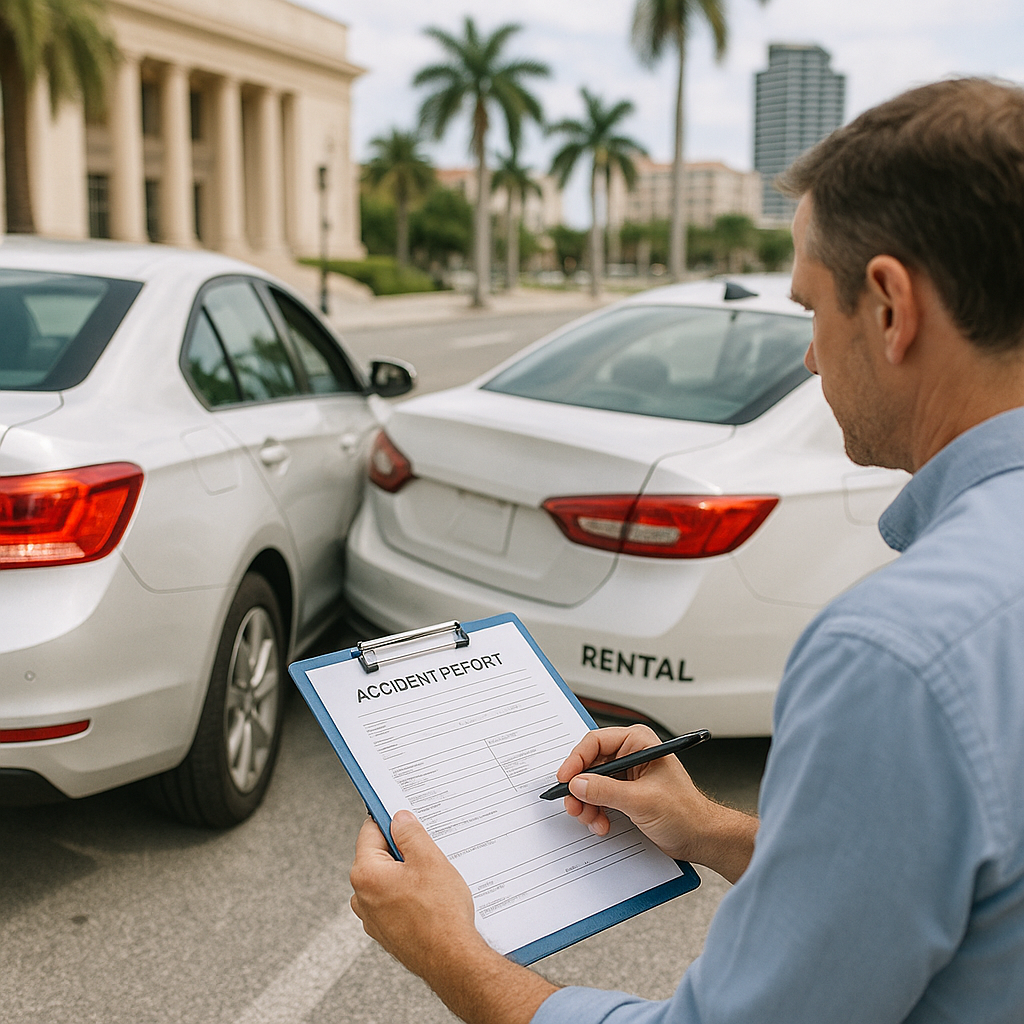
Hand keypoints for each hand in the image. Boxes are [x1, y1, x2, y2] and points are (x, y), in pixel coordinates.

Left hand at [349, 810, 486, 977]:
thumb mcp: (429, 859)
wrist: (452, 959)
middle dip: (401, 849)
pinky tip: (430, 897)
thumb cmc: (440, 914)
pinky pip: (393, 901)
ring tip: (431, 877)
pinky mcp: (386, 932)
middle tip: (426, 849)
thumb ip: (410, 833)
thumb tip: (399, 819)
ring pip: (387, 880)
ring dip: (405, 873)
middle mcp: (362, 897)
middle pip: (378, 856)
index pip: (370, 831)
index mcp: (366, 874)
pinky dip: (407, 894)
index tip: (401, 814)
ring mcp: (373, 918)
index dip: (389, 819)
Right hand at [557, 726, 757, 882]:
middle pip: (590, 765)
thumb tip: (578, 783)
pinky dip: (595, 812)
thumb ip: (606, 790)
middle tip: (574, 805)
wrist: (700, 838)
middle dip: (581, 788)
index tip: (565, 778)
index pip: (596, 742)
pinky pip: (599, 798)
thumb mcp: (641, 800)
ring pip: (591, 784)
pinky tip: (602, 824)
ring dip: (587, 804)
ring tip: (593, 820)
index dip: (577, 760)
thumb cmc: (685, 812)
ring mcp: (627, 775)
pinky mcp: (625, 793)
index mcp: (638, 742)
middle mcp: (631, 754)